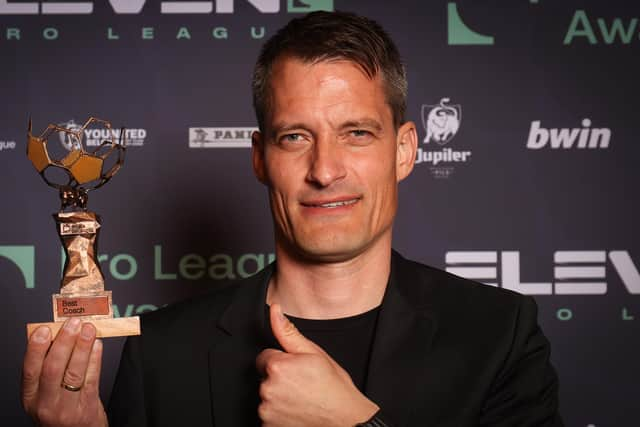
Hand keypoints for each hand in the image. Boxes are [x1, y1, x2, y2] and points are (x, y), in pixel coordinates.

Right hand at [22, 318, 107, 426]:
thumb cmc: (62, 409)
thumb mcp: (46, 393)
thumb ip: (49, 368)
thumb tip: (59, 335)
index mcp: (31, 397)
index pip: (30, 370)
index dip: (36, 348)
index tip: (44, 329)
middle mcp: (46, 404)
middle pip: (53, 369)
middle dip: (64, 342)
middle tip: (73, 323)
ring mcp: (67, 407)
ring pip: (74, 372)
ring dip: (82, 347)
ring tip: (88, 329)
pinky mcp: (87, 407)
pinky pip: (91, 379)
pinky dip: (95, 359)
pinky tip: (97, 345)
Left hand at [256, 304, 378, 426]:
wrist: (345, 421)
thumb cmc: (334, 389)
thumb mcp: (315, 353)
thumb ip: (288, 332)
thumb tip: (274, 311)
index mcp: (277, 367)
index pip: (265, 357)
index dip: (282, 361)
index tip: (297, 369)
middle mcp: (268, 390)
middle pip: (265, 377)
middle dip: (280, 379)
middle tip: (302, 384)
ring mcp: (267, 411)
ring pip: (267, 396)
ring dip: (279, 397)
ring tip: (302, 399)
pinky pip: (269, 415)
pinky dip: (279, 414)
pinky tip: (297, 412)